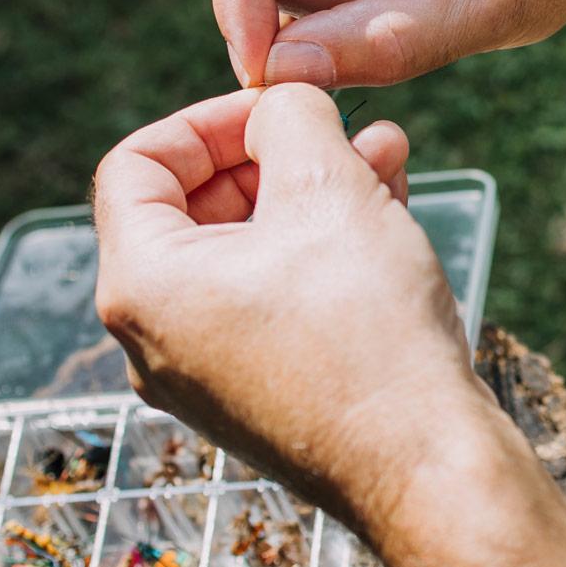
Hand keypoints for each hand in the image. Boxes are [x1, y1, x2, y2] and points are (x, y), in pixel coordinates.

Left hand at [91, 83, 494, 520]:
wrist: (428, 469)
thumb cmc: (366, 330)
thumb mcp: (327, 187)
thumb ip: (291, 117)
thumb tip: (282, 98)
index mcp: (140, 285)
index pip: (137, 163)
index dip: (210, 116)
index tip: (280, 104)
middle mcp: (154, 338)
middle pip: (192, 206)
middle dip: (273, 153)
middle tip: (341, 125)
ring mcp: (205, 376)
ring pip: (246, 250)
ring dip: (309, 192)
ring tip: (384, 154)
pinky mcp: (258, 398)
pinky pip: (272, 298)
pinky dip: (319, 248)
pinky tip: (387, 211)